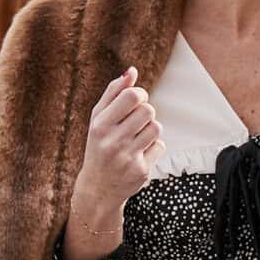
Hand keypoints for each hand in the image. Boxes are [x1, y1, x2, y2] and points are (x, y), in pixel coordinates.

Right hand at [63, 67, 163, 259]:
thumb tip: (132, 71)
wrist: (98, 187)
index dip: (140, 95)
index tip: (135, 101)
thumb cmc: (99, 145)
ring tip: (137, 137)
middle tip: (136, 121)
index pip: (132, 96)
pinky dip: (153, 148)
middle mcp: (112, 141)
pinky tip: (139, 154)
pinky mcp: (141, 171)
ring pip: (156, 128)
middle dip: (146, 112)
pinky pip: (160, 146)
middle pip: (148, 110)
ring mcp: (127, 157)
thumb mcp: (98, 119)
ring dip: (150, 129)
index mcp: (100, 125)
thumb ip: (114, 93)